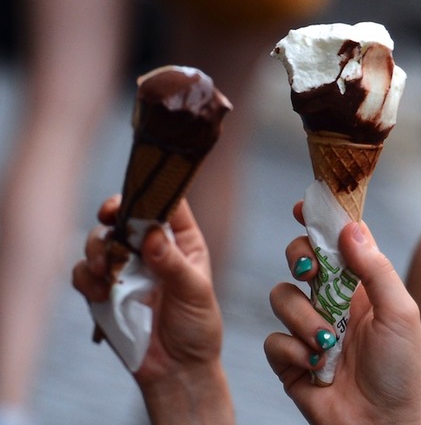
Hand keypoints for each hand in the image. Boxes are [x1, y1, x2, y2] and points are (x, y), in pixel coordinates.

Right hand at [72, 195, 232, 422]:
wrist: (176, 369)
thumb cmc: (196, 326)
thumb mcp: (195, 292)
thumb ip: (173, 263)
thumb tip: (150, 235)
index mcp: (182, 241)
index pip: (165, 204)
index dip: (148, 192)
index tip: (133, 195)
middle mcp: (151, 248)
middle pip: (123, 216)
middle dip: (111, 215)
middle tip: (107, 219)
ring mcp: (126, 268)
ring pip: (99, 241)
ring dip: (97, 249)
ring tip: (105, 270)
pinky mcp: (103, 290)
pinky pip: (83, 273)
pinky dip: (86, 278)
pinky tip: (101, 294)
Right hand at [264, 202, 420, 424]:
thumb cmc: (401, 371)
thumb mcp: (400, 313)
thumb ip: (375, 268)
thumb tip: (350, 227)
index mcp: (363, 285)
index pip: (339, 241)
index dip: (321, 219)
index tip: (303, 206)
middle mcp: (334, 301)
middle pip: (301, 257)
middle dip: (300, 256)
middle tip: (311, 269)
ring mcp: (309, 329)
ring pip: (281, 295)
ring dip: (304, 318)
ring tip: (329, 345)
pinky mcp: (290, 361)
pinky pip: (273, 339)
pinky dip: (293, 351)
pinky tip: (316, 368)